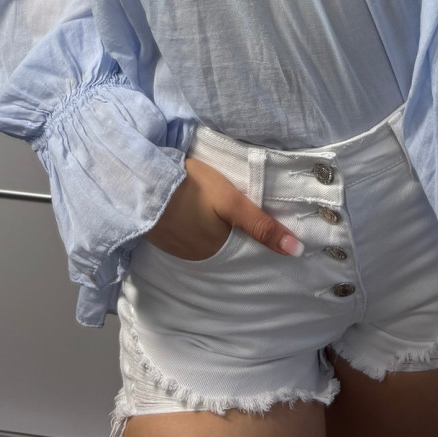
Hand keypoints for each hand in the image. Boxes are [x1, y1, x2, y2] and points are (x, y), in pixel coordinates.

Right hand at [143, 155, 304, 258]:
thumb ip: (261, 225)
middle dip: (237, 241)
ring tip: (224, 218)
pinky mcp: (162, 235)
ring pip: (206, 245)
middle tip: (246, 222)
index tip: (272, 238)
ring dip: (216, 235)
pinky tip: (199, 215)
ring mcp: (176, 248)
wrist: (140, 178)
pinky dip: (197, 230)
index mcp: (215, 252)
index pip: (244, 255)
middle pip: (225, 251)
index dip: (257, 245)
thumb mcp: (230, 201)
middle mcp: (196, 258)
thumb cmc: (190, 188)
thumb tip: (297, 251)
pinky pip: (188, 238)